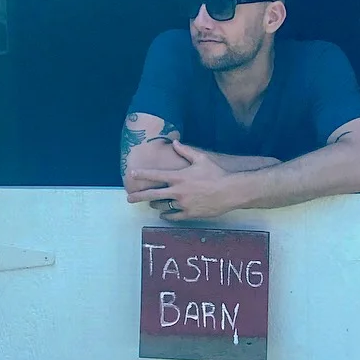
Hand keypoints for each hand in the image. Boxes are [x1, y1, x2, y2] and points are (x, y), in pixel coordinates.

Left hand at [126, 141, 243, 220]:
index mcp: (179, 177)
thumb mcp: (201, 159)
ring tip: (150, 204)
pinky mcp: (189, 214)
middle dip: (139, 196)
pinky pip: (174, 216)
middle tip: (129, 198)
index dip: (142, 174)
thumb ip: (186, 151)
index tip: (131, 174)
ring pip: (163, 206)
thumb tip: (175, 143)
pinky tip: (163, 214)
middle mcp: (178, 192)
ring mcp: (183, 204)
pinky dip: (167, 214)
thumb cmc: (216, 173)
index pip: (156, 176)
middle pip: (153, 195)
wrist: (230, 191)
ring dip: (156, 204)